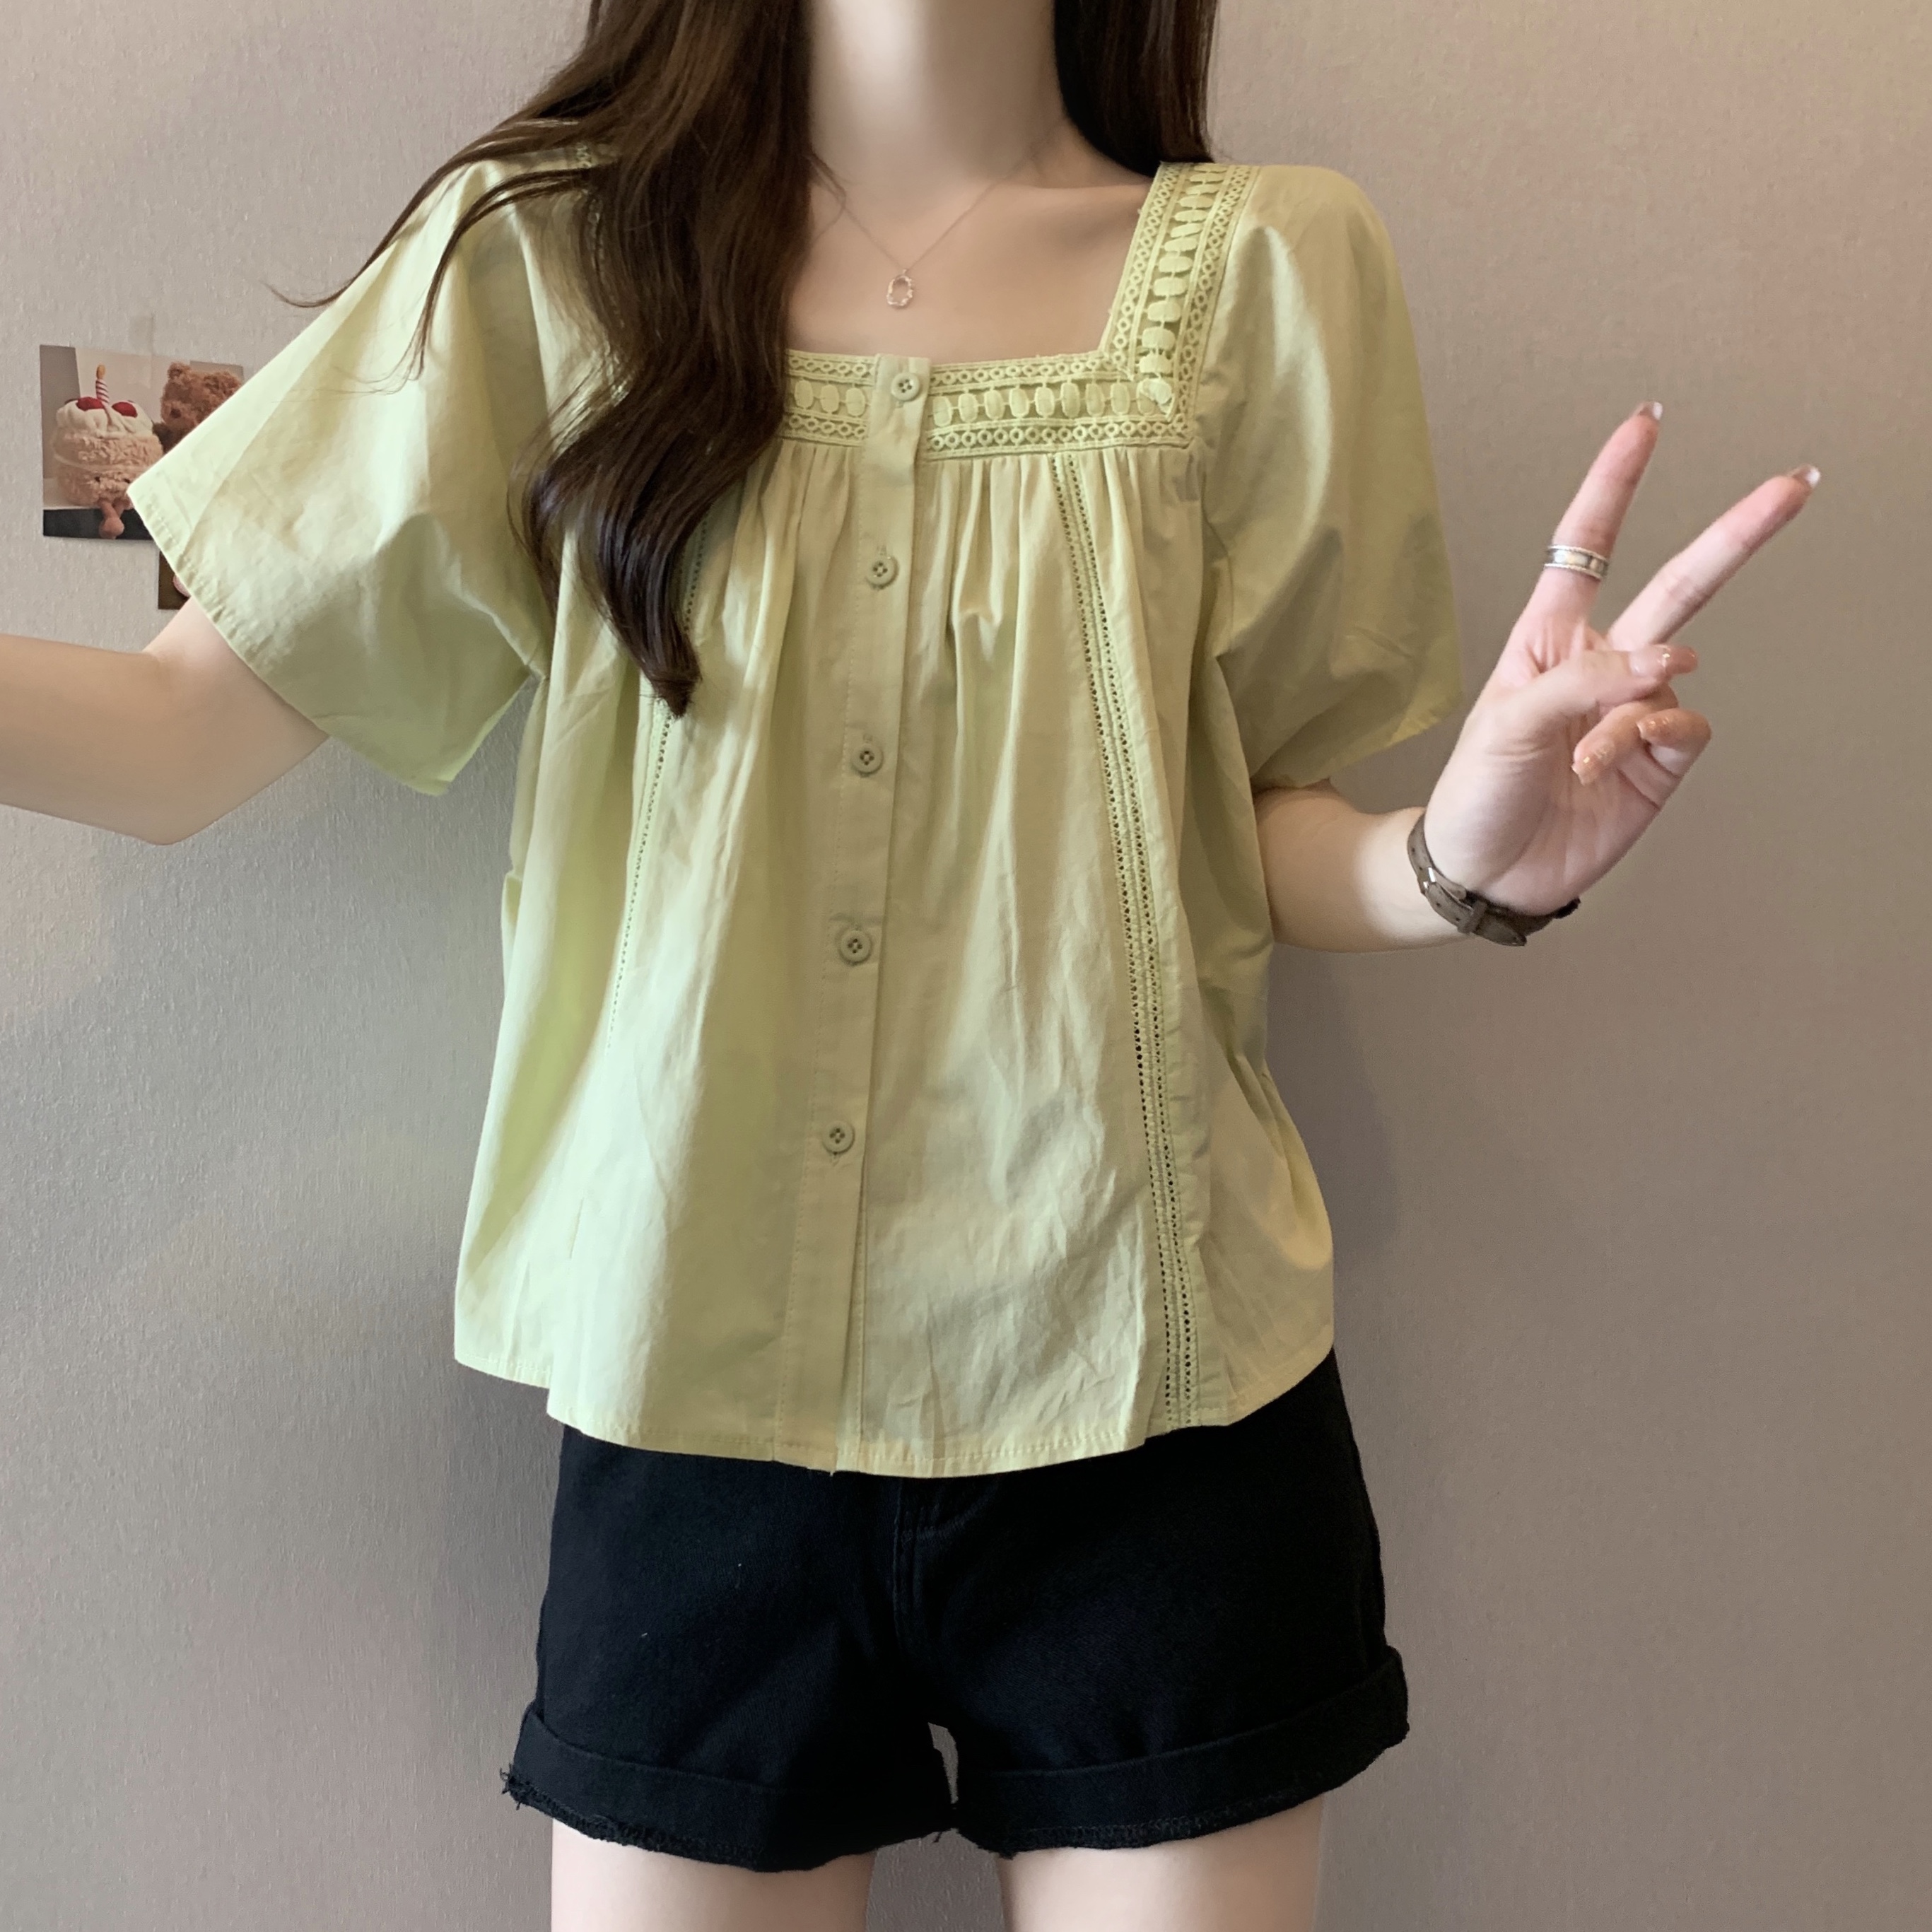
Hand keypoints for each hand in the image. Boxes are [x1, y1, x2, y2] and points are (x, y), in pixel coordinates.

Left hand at [1420, 404, 1817, 915]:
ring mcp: (1635, 710)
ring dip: (1631, 713)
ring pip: (1676, 674)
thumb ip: (1585, 681)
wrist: (1484, 873)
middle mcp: (1601, 664)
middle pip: (1678, 584)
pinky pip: (1683, 727)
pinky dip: (1648, 743)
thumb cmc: (1476, 792)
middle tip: (1794, 485)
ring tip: (1582, 760)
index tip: (1647, 424)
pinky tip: (1607, 770)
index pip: (1588, 546)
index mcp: (1549, 637)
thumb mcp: (1506, 723)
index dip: (1616, 484)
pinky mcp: (1660, 760)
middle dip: (1734, 535)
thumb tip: (1669, 660)